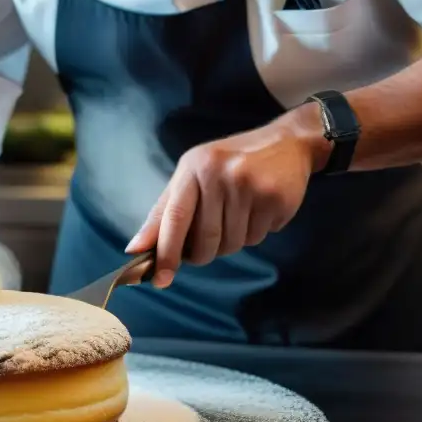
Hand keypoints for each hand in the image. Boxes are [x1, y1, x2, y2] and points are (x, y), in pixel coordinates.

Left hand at [125, 109, 324, 287]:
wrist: (287, 142)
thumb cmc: (229, 162)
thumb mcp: (192, 175)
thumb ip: (164, 211)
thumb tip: (135, 248)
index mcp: (193, 168)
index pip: (173, 218)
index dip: (165, 252)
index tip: (159, 279)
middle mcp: (219, 175)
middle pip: (205, 240)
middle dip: (204, 252)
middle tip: (210, 241)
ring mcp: (249, 186)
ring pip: (232, 244)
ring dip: (232, 241)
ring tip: (239, 215)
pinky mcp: (275, 199)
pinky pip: (257, 238)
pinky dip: (255, 232)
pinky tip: (259, 210)